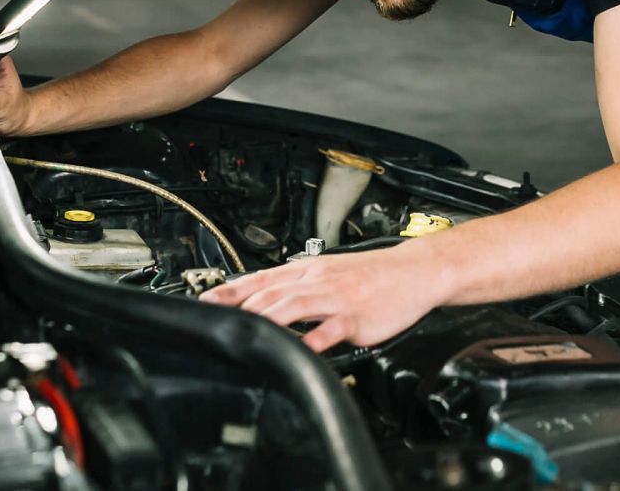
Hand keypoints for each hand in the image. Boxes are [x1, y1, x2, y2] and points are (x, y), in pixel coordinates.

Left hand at [198, 245, 446, 351]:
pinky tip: (304, 348)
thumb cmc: (372, 276)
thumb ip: (298, 287)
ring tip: (246, 331)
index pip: (261, 279)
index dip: (230, 291)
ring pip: (294, 304)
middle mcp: (318, 281)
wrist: (413, 271)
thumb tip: (264, 301)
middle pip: (271, 293)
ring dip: (267, 318)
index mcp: (308, 271)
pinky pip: (332, 328)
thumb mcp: (329, 273)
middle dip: (241, 309)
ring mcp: (336, 298)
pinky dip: (315, 338)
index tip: (205, 302)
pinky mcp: (357, 317)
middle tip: (217, 324)